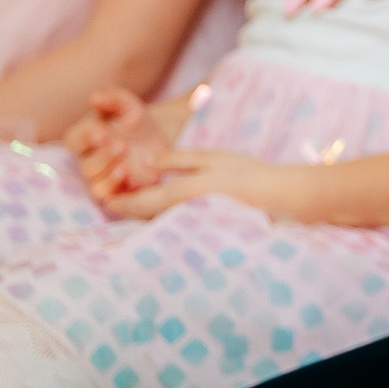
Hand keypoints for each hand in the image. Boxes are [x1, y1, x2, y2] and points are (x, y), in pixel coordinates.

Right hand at [66, 90, 166, 204]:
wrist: (160, 136)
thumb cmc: (135, 119)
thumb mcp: (128, 104)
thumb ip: (112, 98)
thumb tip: (94, 98)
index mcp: (84, 138)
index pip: (73, 141)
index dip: (84, 138)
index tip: (101, 130)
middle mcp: (90, 160)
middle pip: (86, 166)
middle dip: (102, 157)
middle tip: (121, 145)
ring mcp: (103, 177)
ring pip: (95, 184)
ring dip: (108, 175)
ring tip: (124, 165)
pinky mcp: (119, 191)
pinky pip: (108, 197)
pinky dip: (115, 190)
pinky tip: (127, 175)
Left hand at [102, 151, 298, 221]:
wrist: (281, 198)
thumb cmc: (249, 173)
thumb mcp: (213, 157)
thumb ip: (180, 159)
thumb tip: (152, 161)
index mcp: (183, 193)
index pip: (141, 202)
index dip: (121, 202)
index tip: (107, 200)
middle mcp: (184, 213)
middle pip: (146, 218)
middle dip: (130, 212)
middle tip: (115, 204)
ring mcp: (194, 225)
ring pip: (160, 223)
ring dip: (146, 217)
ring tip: (134, 208)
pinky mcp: (205, 231)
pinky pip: (176, 225)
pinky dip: (165, 220)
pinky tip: (165, 213)